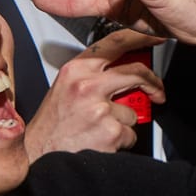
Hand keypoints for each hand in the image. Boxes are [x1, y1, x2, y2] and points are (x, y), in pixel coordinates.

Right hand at [23, 29, 163, 159]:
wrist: (38, 157)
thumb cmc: (51, 126)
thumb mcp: (65, 88)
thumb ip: (92, 75)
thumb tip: (122, 70)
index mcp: (76, 70)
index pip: (115, 43)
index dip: (140, 38)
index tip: (156, 38)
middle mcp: (87, 86)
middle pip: (136, 73)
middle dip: (152, 83)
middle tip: (157, 92)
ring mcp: (100, 109)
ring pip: (133, 111)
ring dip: (124, 122)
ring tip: (101, 128)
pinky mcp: (111, 132)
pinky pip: (131, 133)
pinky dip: (122, 140)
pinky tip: (102, 141)